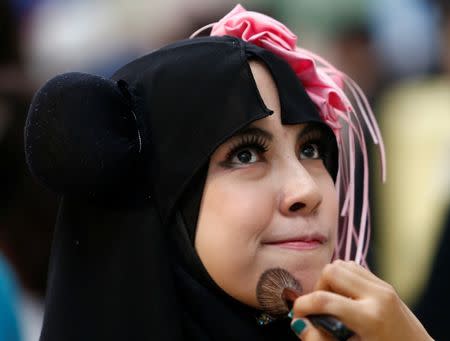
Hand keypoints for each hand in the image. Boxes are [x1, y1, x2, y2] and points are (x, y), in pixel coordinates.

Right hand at [289, 260, 432, 340]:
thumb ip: (318, 340)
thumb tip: (298, 324)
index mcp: (370, 317)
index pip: (324, 299)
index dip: (303, 305)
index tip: (297, 315)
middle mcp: (378, 295)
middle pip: (331, 271)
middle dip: (318, 289)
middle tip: (320, 310)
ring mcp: (383, 287)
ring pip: (341, 264)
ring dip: (330, 281)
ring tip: (334, 304)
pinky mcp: (385, 284)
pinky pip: (354, 267)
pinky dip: (343, 278)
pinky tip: (345, 298)